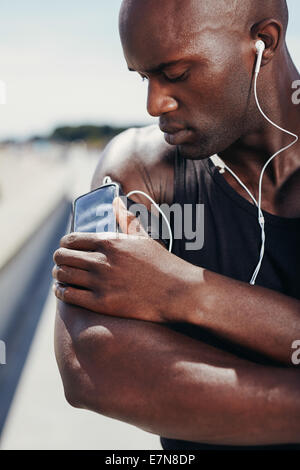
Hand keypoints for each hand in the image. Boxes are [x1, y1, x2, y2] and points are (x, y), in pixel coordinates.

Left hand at [52, 197, 195, 322]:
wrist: (177, 291)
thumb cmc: (161, 263)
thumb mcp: (143, 237)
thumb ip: (126, 219)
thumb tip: (116, 201)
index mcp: (110, 242)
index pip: (72, 239)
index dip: (64, 244)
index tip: (65, 248)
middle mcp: (101, 260)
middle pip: (62, 256)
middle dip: (59, 258)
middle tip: (61, 262)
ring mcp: (101, 282)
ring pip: (63, 275)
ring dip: (58, 274)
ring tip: (61, 275)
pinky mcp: (102, 303)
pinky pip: (69, 296)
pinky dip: (61, 291)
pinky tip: (63, 290)